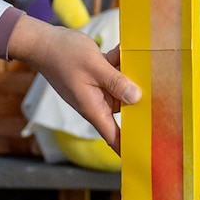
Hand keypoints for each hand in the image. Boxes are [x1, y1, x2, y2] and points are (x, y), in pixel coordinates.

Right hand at [6, 16, 140, 150]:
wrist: (43, 43)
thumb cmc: (63, 56)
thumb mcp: (94, 67)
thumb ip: (116, 82)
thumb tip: (136, 98)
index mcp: (93, 108)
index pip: (113, 137)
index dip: (128, 148)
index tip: (144, 156)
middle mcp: (96, 102)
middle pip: (124, 110)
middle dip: (139, 101)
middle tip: (157, 89)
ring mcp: (96, 90)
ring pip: (121, 89)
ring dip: (128, 75)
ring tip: (132, 60)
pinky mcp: (96, 78)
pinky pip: (113, 76)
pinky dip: (118, 65)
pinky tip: (119, 52)